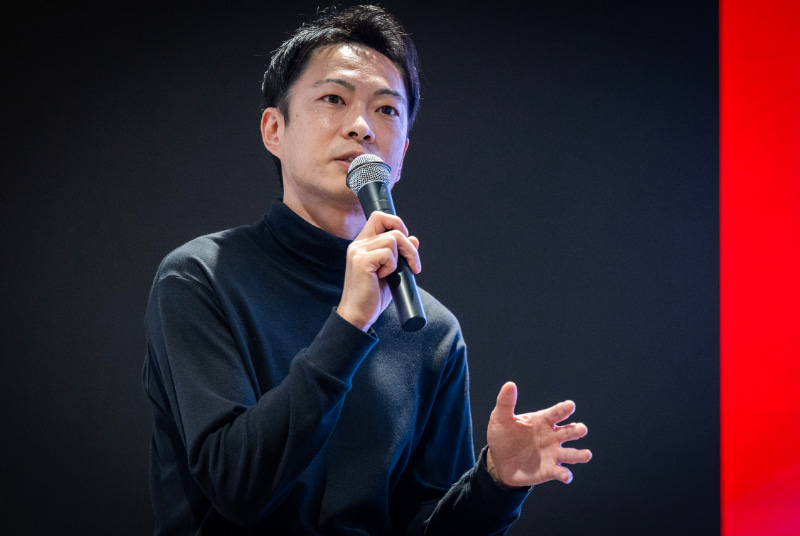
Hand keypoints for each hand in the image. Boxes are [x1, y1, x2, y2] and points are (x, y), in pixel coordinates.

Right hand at [337, 212, 419, 330]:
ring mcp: (358, 252)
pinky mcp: (362, 261)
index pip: (379, 217)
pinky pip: (388, 254)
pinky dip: (392, 266)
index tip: (405, 244)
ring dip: (400, 259)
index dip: (396, 224)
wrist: (358, 315)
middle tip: (413, 266)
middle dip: (409, 247)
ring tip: (391, 274)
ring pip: (393, 240)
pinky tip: (383, 277)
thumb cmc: (372, 297)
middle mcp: (358, 245)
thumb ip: (399, 255)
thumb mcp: (391, 272)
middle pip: (392, 227)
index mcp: (362, 245)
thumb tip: (413, 239)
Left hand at [486, 382, 591, 486]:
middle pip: (568, 432)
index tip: (570, 405)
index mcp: (542, 420)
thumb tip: (510, 384)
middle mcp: (551, 436)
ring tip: (587, 454)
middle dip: (576, 430)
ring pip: (570, 453)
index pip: (556, 413)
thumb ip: (506, 402)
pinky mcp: (549, 470)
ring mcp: (552, 453)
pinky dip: (565, 474)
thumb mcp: (500, 417)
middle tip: (582, 429)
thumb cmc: (502, 435)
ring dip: (579, 454)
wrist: (498, 460)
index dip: (563, 409)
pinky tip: (566, 476)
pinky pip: (560, 472)